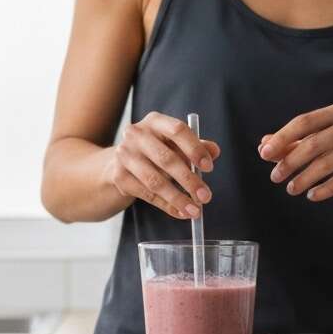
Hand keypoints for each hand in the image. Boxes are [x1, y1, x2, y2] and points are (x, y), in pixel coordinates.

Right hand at [102, 112, 219, 218]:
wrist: (119, 163)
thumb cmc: (155, 151)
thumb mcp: (175, 145)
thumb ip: (196, 146)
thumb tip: (214, 151)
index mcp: (155, 121)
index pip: (177, 130)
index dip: (195, 149)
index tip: (209, 168)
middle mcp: (136, 134)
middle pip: (166, 159)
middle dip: (189, 180)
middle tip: (205, 197)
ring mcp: (125, 155)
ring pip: (155, 181)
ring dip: (178, 198)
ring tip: (194, 210)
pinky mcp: (118, 176)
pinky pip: (147, 194)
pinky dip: (166, 206)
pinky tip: (180, 212)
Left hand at [259, 103, 332, 201]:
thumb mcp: (320, 140)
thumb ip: (292, 142)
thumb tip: (263, 146)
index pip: (304, 121)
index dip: (283, 137)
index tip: (264, 153)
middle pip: (314, 143)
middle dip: (290, 162)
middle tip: (275, 177)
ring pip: (326, 164)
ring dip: (304, 178)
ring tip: (290, 189)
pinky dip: (323, 190)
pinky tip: (311, 195)